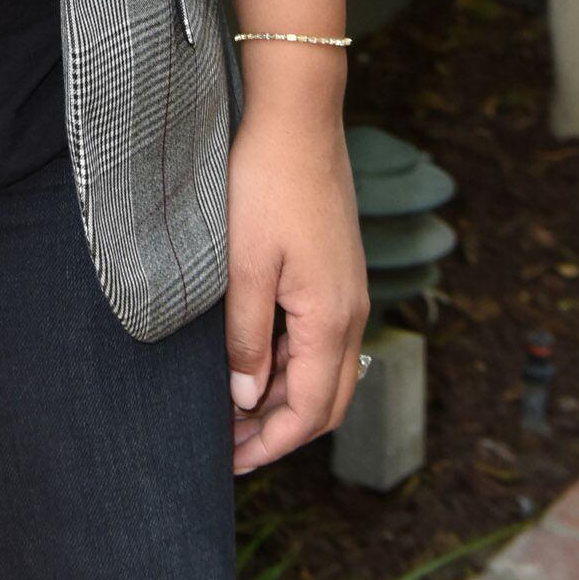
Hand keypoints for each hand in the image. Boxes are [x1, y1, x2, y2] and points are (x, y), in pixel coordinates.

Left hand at [223, 107, 370, 475]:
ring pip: (325, 371)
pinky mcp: (337, 272)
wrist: (298, 117)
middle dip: (280, 432)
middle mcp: (350, 312)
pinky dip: (291, 363)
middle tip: (228, 445)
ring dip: (284, 398)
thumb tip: (247, 399)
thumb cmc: (266, 182)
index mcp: (330, 318)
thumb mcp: (244, 264)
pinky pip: (321, 339)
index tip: (231, 462)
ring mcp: (348, 292)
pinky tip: (254, 359)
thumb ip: (246, 337)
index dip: (271, 444)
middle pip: (326, 402)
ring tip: (232, 408)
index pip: (310, 410)